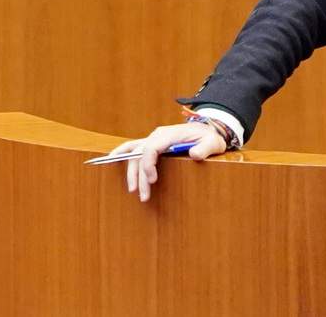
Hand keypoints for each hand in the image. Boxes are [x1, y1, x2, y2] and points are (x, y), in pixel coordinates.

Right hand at [109, 120, 226, 202]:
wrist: (208, 129)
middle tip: (144, 196)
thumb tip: (194, 154)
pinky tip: (112, 160)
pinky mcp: (152, 143)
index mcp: (170, 134)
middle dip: (140, 176)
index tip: (153, 180)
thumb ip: (204, 148)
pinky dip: (122, 154)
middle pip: (141, 155)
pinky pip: (133, 148)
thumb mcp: (213, 142)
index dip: (148, 164)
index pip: (152, 148)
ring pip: (135, 154)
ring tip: (134, 191)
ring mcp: (153, 138)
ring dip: (132, 172)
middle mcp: (158, 135)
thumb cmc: (209, 137)